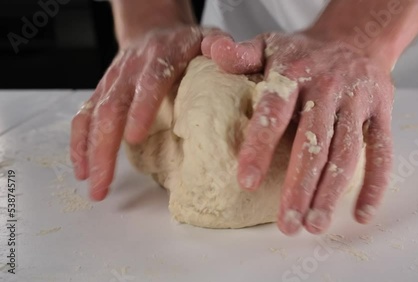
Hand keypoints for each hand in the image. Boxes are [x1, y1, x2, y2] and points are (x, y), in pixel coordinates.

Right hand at [70, 26, 203, 200]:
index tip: (135, 137)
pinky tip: (82, 167)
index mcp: (161, 57)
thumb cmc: (185, 44)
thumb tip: (228, 58)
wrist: (156, 31)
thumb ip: (219, 47)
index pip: (150, 82)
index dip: (141, 108)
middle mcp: (131, 69)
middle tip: (103, 182)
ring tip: (93, 184)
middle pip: (112, 107)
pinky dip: (80, 143)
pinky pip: (85, 116)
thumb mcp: (208, 39)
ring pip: (94, 116)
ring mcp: (113, 81)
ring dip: (90, 152)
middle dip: (105, 147)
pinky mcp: (103, 91)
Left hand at [202, 32, 393, 234]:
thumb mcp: (269, 45)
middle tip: (287, 224)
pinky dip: (374, 184)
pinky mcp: (381, 113)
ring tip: (314, 225)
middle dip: (299, 187)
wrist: (355, 37)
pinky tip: (360, 214)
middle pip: (314, 143)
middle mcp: (328, 88)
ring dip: (331, 193)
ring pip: (346, 153)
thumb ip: (240, 55)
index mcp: (294, 73)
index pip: (274, 111)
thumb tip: (210, 51)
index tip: (246, 182)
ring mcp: (357, 102)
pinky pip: (381, 151)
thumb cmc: (303, 52)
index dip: (260, 146)